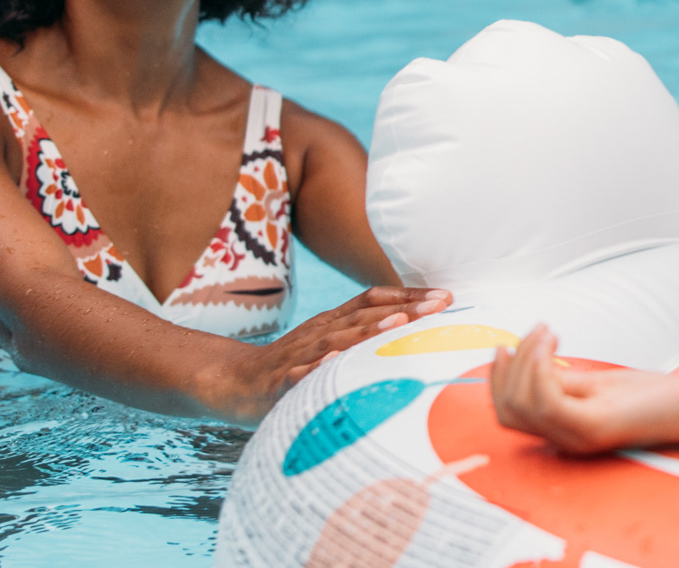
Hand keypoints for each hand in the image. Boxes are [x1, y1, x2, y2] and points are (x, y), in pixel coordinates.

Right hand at [198, 286, 450, 424]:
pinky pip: (300, 375)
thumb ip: (364, 340)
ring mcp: (300, 356)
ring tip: (398, 324)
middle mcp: (320, 333)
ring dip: (368, 331)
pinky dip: (318, 369)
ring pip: (337, 340)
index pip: (374, 300)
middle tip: (439, 305)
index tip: (445, 296)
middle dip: (403, 309)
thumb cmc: (292, 365)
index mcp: (333, 323)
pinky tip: (337, 365)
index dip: (408, 295)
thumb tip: (412, 334)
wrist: (233, 381)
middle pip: (364, 316)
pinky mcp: (280, 382)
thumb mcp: (329, 346)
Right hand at [491, 325, 678, 454]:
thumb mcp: (594, 384)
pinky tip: (554, 343)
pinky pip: (548, 401)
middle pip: (507, 410)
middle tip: (536, 331)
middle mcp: (565, 439)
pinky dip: (541, 367)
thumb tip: (526, 361)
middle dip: (508, 366)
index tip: (505, 345)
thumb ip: (560, 381)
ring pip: (521, 405)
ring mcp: (578, 437)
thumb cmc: (650, 396)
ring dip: (526, 359)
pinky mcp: (595, 428)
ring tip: (548, 332)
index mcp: (562, 429)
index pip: (507, 413)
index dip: (496, 379)